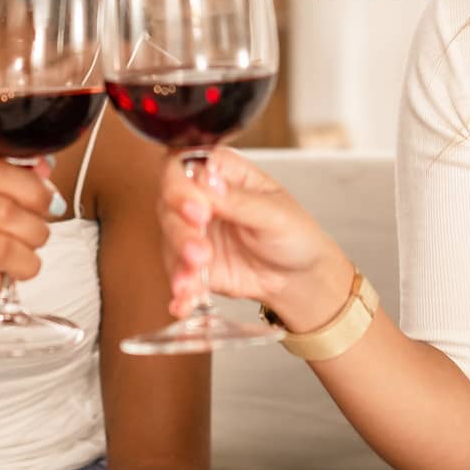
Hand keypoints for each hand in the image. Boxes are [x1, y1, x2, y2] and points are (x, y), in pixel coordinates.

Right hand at [160, 148, 351, 330]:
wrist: (299, 278)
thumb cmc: (294, 234)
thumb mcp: (275, 214)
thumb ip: (240, 200)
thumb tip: (209, 180)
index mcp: (224, 173)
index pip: (186, 165)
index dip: (183, 186)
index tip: (198, 209)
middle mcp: (202, 198)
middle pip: (170, 203)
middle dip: (181, 230)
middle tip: (199, 250)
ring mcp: (194, 232)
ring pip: (170, 239)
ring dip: (179, 262)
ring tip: (192, 282)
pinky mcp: (192, 265)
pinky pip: (178, 274)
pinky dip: (180, 290)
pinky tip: (182, 303)